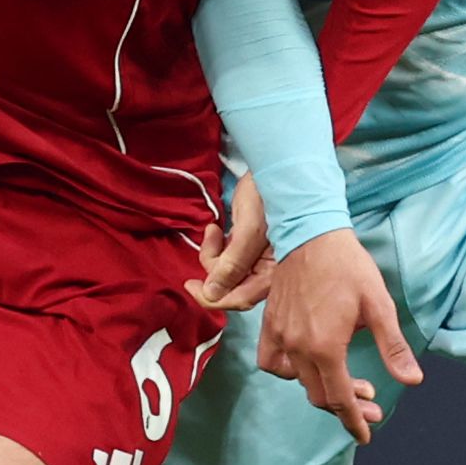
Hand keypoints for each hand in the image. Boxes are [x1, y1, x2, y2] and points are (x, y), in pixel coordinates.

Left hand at [189, 174, 276, 311]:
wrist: (274, 166)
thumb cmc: (268, 195)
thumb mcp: (249, 230)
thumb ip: (232, 265)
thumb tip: (211, 295)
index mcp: (275, 272)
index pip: (240, 298)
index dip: (212, 297)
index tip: (190, 286)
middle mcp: (269, 271)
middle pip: (231, 286)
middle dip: (214, 267)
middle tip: (210, 240)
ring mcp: (259, 260)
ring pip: (225, 272)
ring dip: (214, 254)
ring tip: (214, 230)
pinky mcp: (249, 248)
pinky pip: (227, 258)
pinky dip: (217, 247)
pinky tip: (216, 229)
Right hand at [255, 229, 422, 443]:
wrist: (311, 233)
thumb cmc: (348, 266)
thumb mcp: (379, 306)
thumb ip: (393, 347)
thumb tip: (412, 380)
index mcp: (326, 347)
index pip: (340, 398)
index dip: (354, 421)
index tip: (366, 435)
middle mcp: (298, 348)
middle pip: (320, 394)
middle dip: (347, 406)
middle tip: (372, 403)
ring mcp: (280, 336)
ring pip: (298, 381)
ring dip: (322, 389)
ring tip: (345, 383)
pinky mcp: (269, 323)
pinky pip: (271, 361)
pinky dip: (287, 372)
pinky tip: (305, 367)